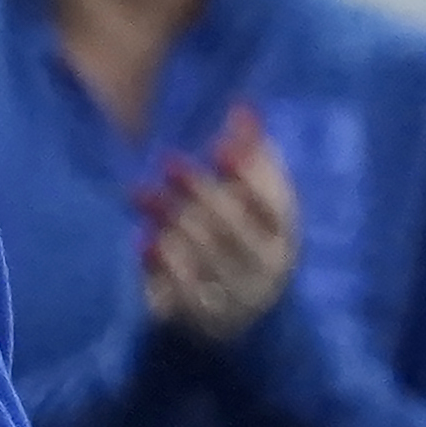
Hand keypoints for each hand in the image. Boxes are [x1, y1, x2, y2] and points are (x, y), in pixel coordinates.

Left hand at [141, 105, 300, 343]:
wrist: (244, 319)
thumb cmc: (250, 241)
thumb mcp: (260, 202)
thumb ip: (254, 157)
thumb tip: (243, 107)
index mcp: (285, 238)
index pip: (274, 207)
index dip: (249, 178)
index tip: (219, 147)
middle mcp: (263, 270)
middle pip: (232, 231)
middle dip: (201, 194)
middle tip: (168, 161)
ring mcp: (233, 299)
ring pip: (203, 260)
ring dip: (171, 224)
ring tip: (141, 193)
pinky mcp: (199, 320)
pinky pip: (179, 295)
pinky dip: (160, 268)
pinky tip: (143, 241)